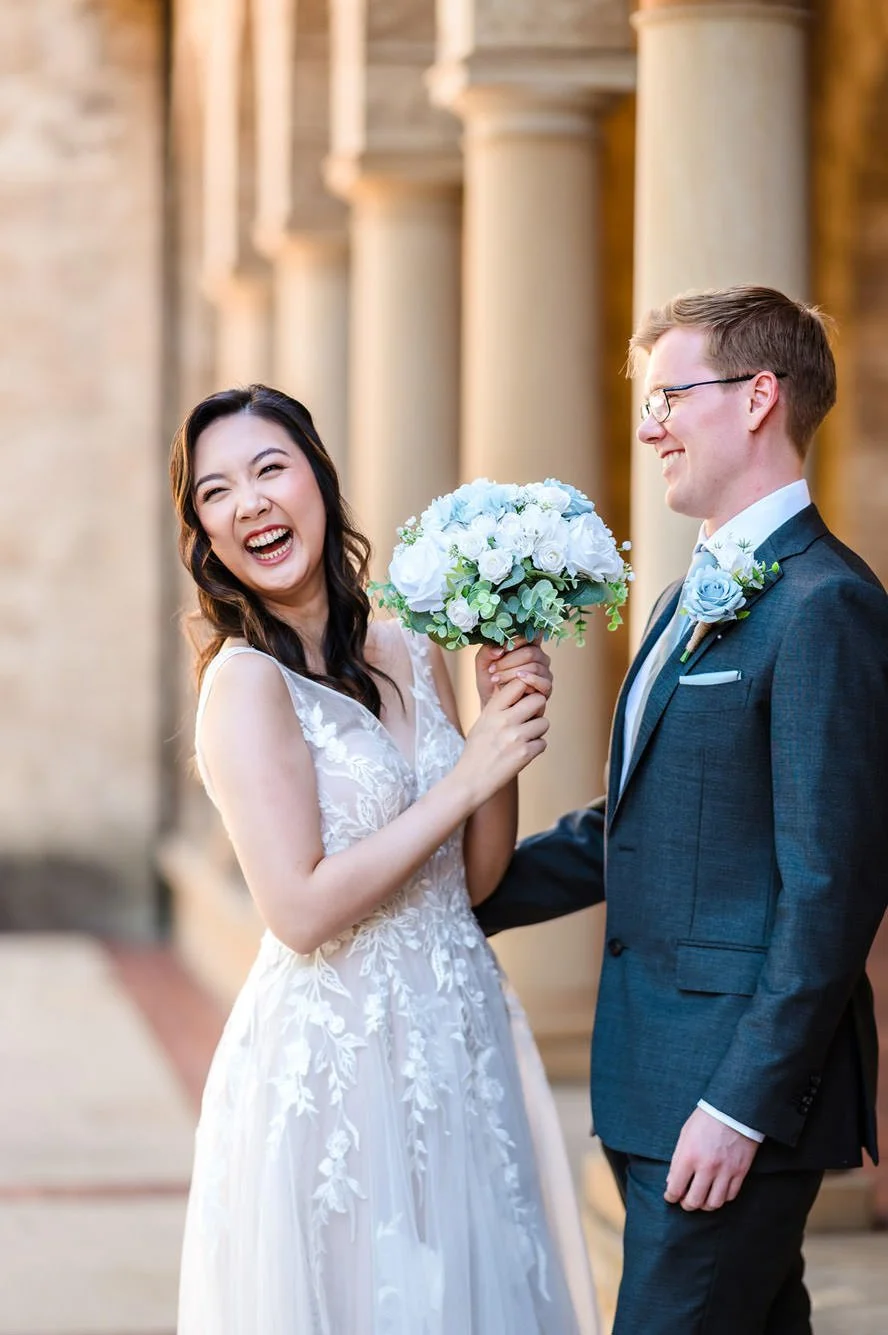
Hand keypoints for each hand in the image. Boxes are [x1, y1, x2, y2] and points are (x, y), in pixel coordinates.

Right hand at [457, 676, 548, 805]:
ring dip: (538, 731)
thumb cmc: (476, 752)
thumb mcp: (482, 722)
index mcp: (492, 710)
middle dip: (538, 709)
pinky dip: (536, 749)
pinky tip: (522, 753)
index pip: (519, 684)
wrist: (470, 780)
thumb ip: (498, 706)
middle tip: (529, 719)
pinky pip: (543, 743)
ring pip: (544, 722)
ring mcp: (515, 737)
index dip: (526, 689)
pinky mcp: (525, 754)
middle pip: (538, 700)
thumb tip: (512, 688)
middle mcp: (504, 720)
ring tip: (523, 740)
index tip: (524, 699)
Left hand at [475, 639, 552, 708]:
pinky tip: (518, 680)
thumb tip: (499, 649)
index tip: (500, 649)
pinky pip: (543, 682)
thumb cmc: (490, 681)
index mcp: (528, 646)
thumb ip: (487, 651)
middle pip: (530, 652)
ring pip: (534, 666)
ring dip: (512, 672)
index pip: (531, 635)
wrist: (493, 706)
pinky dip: (530, 680)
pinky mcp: (546, 689)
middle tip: (493, 669)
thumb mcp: (483, 664)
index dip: (517, 640)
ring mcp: (545, 673)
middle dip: (509, 660)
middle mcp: (540, 658)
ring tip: (496, 679)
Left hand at [665, 1106, 759, 1211]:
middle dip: (687, 1205)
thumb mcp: (685, 1135)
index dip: (670, 1196)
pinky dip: (722, 1198)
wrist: (733, 1109)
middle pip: (695, 1201)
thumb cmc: (705, 1119)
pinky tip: (717, 1192)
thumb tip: (672, 1181)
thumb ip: (677, 1160)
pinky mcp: (740, 1171)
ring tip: (701, 1199)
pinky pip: (730, 1195)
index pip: (676, 1188)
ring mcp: (725, 1170)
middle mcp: (707, 1167)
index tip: (670, 1197)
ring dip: (705, 1205)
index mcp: (689, 1155)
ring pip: (714, 1203)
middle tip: (685, 1202)